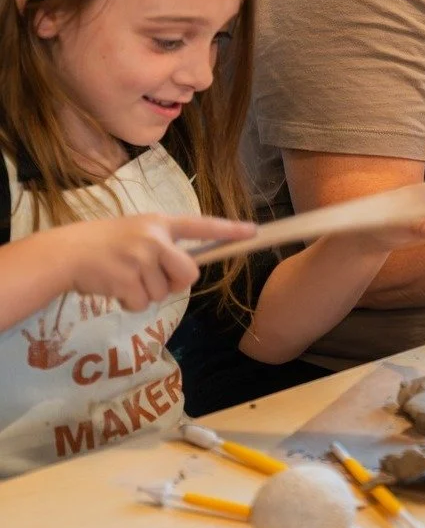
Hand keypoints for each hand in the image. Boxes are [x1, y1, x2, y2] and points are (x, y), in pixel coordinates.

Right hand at [54, 214, 255, 311]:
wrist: (67, 253)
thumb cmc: (105, 243)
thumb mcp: (138, 233)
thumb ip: (163, 246)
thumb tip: (189, 272)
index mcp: (160, 223)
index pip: (200, 225)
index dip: (228, 230)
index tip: (253, 231)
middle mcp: (154, 238)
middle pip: (189, 273)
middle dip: (176, 282)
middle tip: (154, 277)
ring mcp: (140, 259)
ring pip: (163, 292)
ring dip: (145, 292)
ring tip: (124, 276)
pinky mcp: (127, 279)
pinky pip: (143, 304)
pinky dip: (130, 302)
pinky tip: (115, 287)